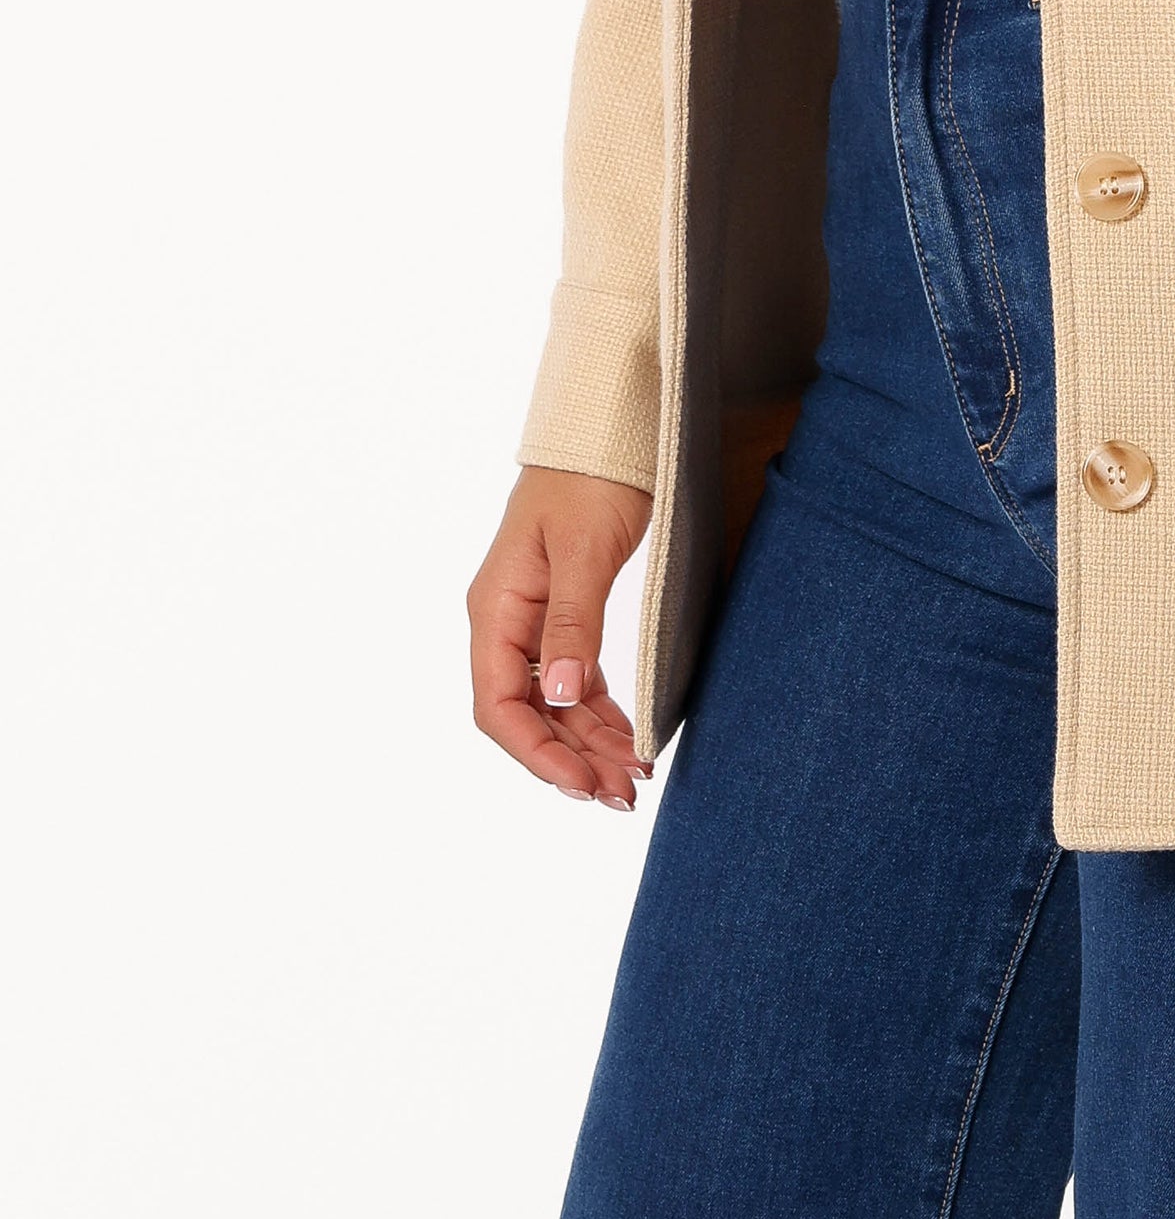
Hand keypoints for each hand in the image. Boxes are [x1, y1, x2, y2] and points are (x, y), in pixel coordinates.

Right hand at [468, 467, 654, 809]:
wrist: (610, 424)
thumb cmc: (592, 477)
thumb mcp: (584, 549)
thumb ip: (571, 623)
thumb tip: (560, 696)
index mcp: (495, 609)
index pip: (499, 705)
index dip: (537, 754)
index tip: (583, 787)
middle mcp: (507, 621)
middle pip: (528, 713)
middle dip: (572, 760)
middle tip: (624, 795)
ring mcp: (535, 619)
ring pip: (555, 702)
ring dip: (590, 743)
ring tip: (635, 777)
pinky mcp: (565, 613)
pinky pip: (577, 677)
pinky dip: (602, 711)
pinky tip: (632, 737)